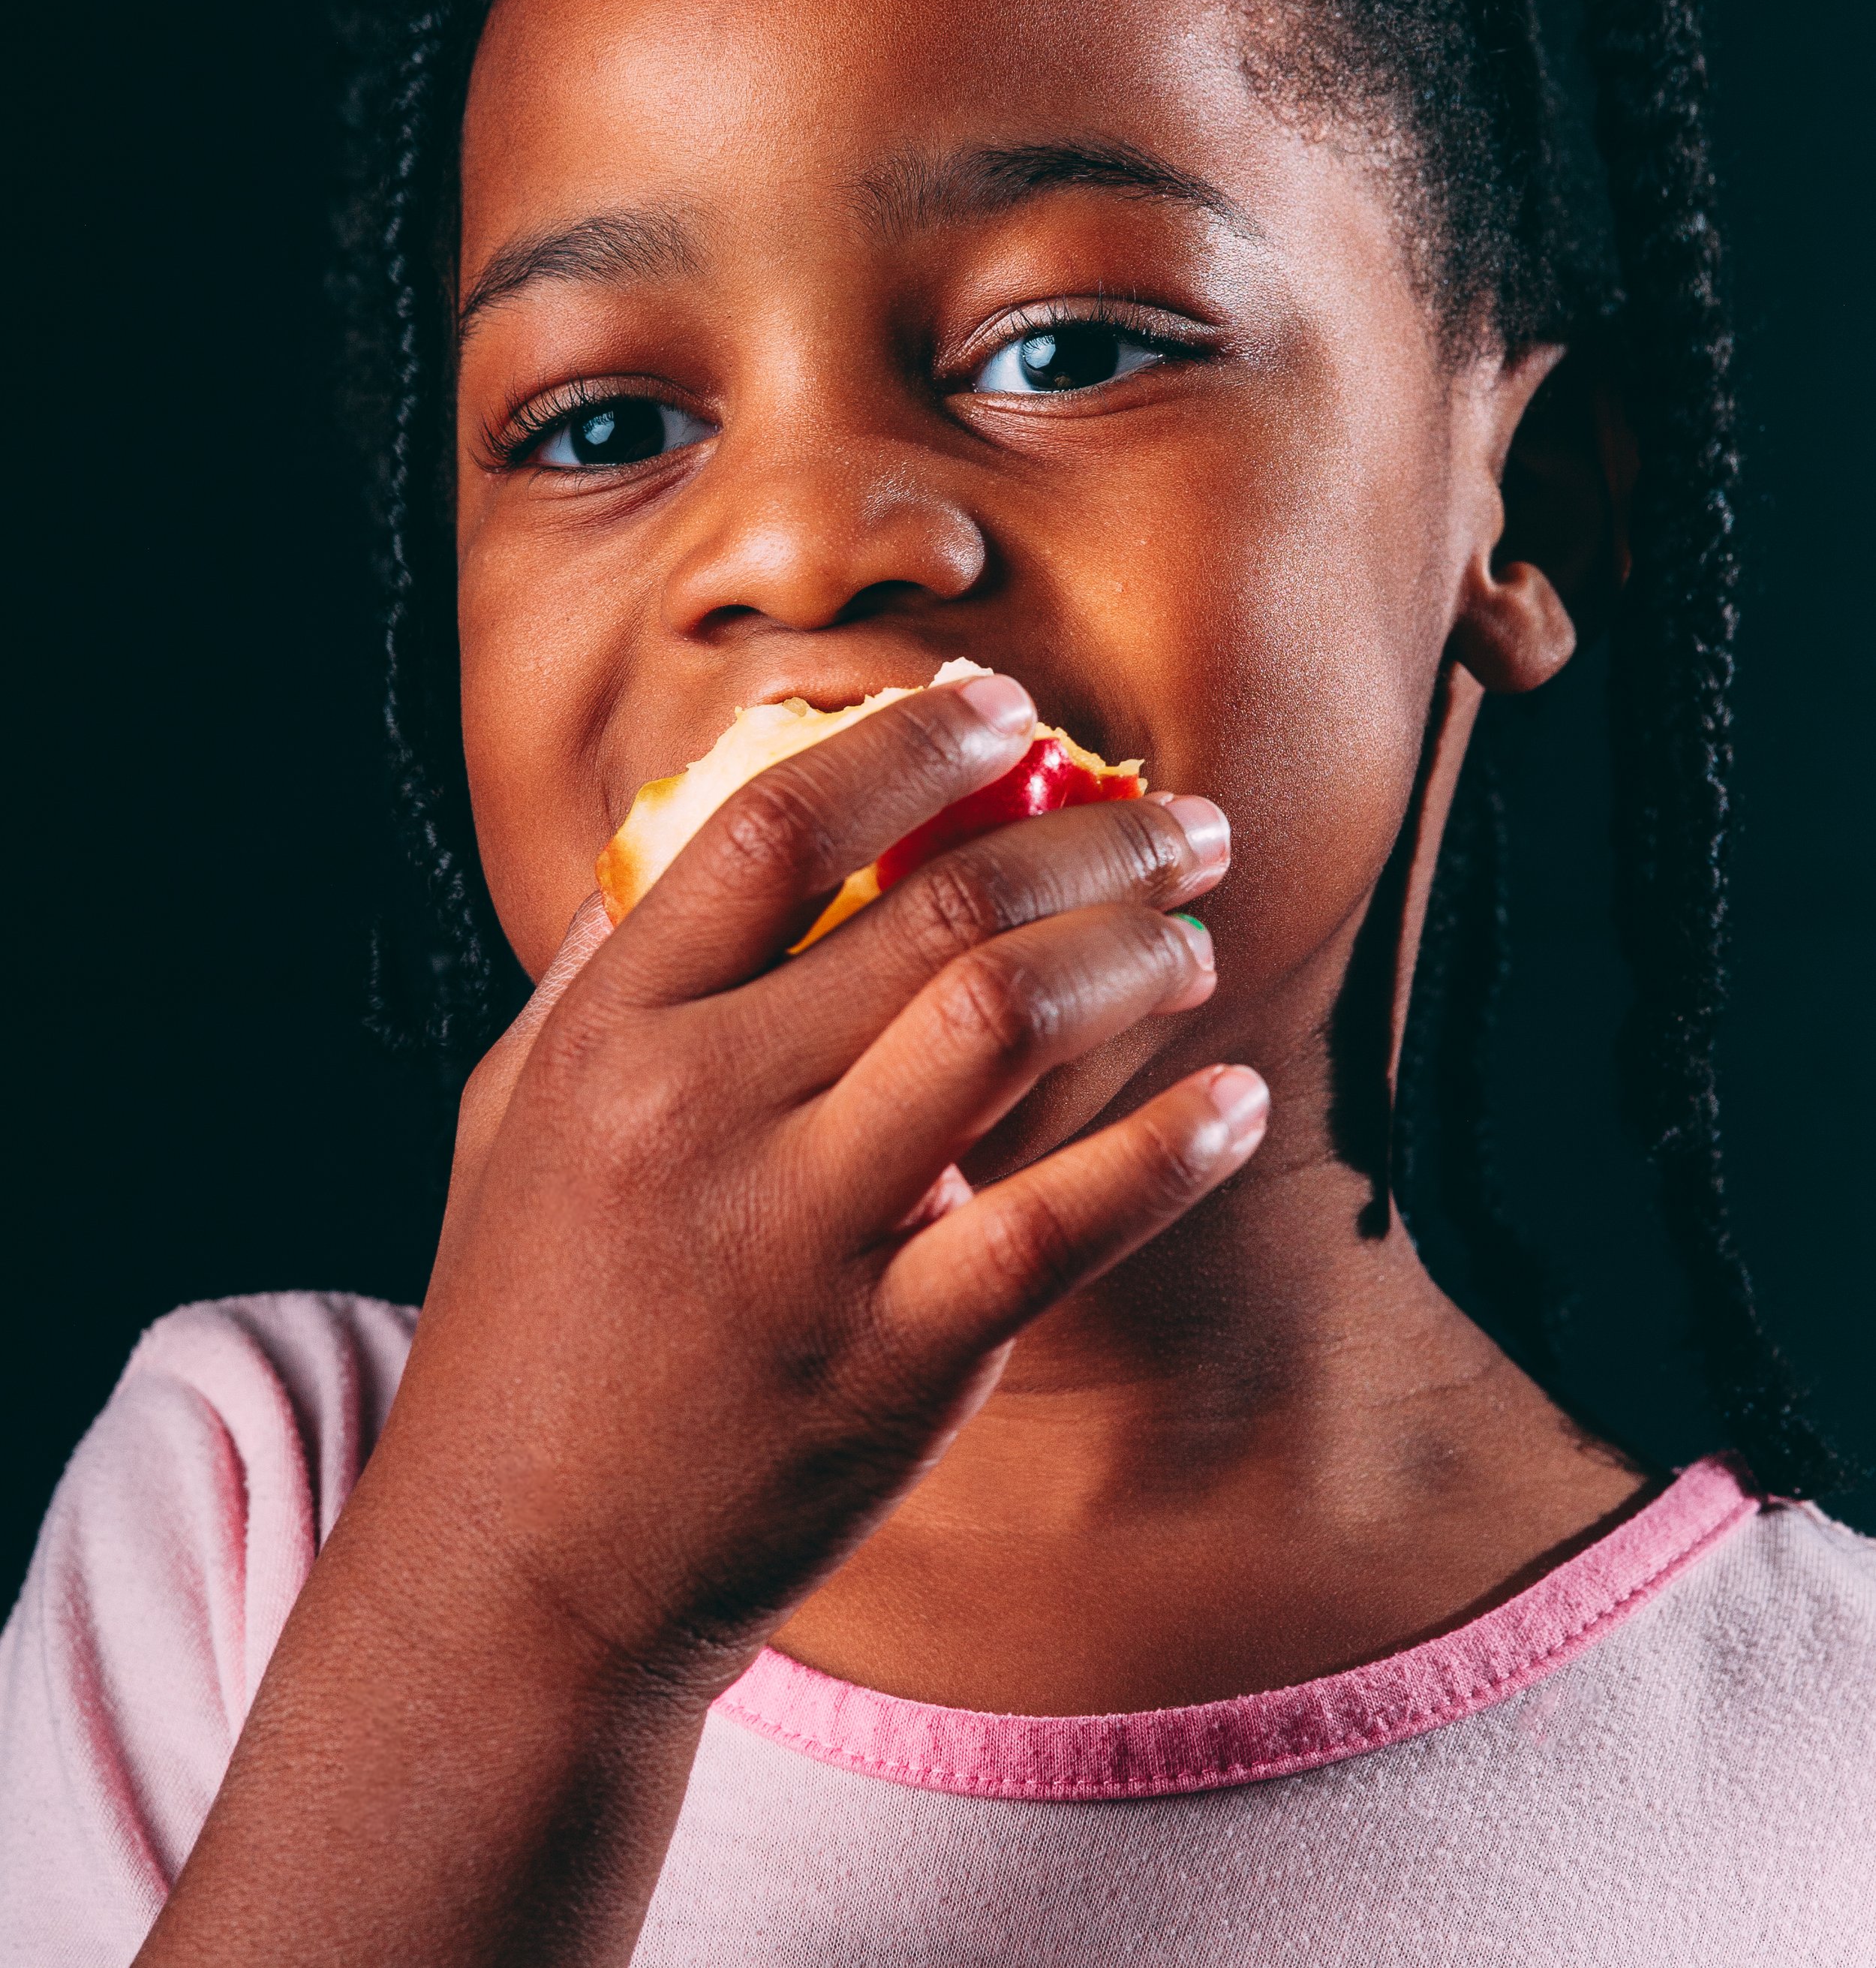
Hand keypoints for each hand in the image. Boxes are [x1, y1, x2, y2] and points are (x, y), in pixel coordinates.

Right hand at [400, 669, 1261, 1672]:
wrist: (523, 1573)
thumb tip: (702, 815)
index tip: (1001, 709)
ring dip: (1139, 953)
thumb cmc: (523, 1316)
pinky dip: (1168, 1151)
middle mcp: (704, 1116)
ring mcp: (801, 1243)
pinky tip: (1232, 1102)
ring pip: (1007, 1023)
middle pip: (935, 907)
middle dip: (1092, 836)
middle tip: (1184, 817)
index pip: (775, 827)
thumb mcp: (511, 1112)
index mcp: (612, 1036)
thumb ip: (603, 965)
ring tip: (1200, 932)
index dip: (907, 744)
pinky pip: (1061, 1224)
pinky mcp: (891, 1364)